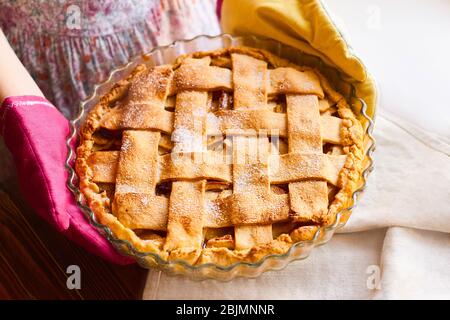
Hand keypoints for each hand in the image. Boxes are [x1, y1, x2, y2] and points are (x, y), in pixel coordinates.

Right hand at [0, 96, 132, 264]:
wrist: (31, 116)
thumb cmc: (34, 140)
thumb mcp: (42, 167)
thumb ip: (51, 197)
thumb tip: (63, 225)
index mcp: (52, 203)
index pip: (79, 232)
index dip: (100, 246)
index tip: (121, 258)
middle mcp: (60, 201)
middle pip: (88, 228)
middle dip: (108, 241)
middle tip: (133, 253)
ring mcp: (67, 190)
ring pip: (91, 215)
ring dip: (108, 226)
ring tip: (130, 236)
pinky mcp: (74, 178)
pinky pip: (92, 198)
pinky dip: (105, 207)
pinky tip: (120, 208)